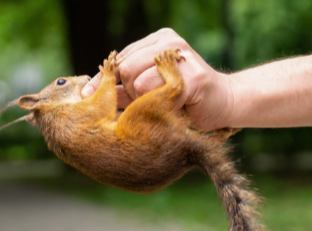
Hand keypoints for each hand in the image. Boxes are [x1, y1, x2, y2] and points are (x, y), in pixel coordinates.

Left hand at [82, 28, 233, 130]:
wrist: (222, 103)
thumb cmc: (183, 98)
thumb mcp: (148, 89)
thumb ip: (123, 88)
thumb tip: (89, 91)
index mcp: (156, 40)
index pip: (121, 59)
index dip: (106, 81)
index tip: (89, 95)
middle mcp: (168, 42)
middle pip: (125, 69)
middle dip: (131, 94)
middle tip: (149, 103)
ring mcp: (182, 55)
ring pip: (139, 83)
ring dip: (147, 103)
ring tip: (165, 104)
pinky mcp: (194, 75)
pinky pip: (160, 95)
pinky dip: (163, 108)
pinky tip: (177, 107)